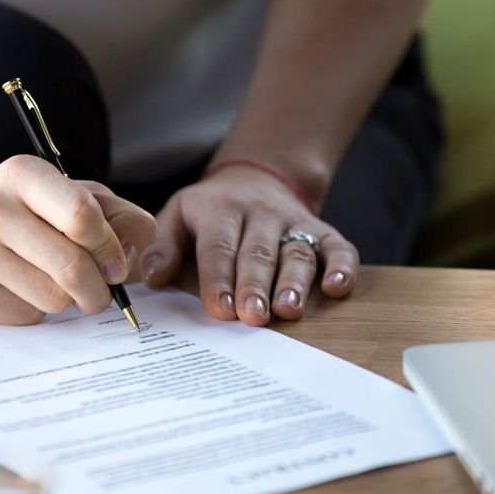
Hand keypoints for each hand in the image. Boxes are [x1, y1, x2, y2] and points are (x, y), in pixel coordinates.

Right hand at [0, 155, 156, 323]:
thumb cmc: (18, 210)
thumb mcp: (64, 194)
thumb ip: (114, 212)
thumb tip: (142, 240)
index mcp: (22, 175)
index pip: (81, 215)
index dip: (110, 248)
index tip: (116, 264)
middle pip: (71, 268)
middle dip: (98, 290)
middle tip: (98, 292)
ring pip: (51, 299)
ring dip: (64, 300)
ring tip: (47, 282)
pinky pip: (23, 317)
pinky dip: (34, 310)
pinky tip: (17, 290)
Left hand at [140, 163, 357, 324]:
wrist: (255, 177)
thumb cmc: (209, 210)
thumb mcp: (178, 214)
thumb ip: (163, 246)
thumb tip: (152, 277)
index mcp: (219, 210)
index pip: (217, 247)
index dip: (217, 278)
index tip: (218, 308)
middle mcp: (260, 214)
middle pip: (258, 253)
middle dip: (255, 286)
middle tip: (252, 316)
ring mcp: (293, 222)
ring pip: (297, 253)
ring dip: (294, 283)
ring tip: (288, 310)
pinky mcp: (321, 231)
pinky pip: (338, 246)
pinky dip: (342, 266)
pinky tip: (338, 287)